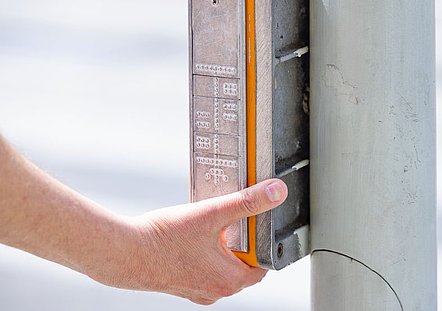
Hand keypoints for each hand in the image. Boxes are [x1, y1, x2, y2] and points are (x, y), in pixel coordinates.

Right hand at [98, 179, 287, 304]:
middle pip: (244, 263)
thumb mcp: (212, 213)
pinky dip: (205, 252)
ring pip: (223, 265)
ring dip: (223, 245)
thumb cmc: (163, 238)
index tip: (255, 221)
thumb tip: (276, 192)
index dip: (263, 240)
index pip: (264, 263)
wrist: (123, 252)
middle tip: (230, 218)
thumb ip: (247, 202)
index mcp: (230, 280)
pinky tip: (193, 235)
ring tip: (210, 224)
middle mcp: (216, 291)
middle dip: (242, 241)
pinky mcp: (182, 284)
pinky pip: (204, 268)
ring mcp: (198, 290)